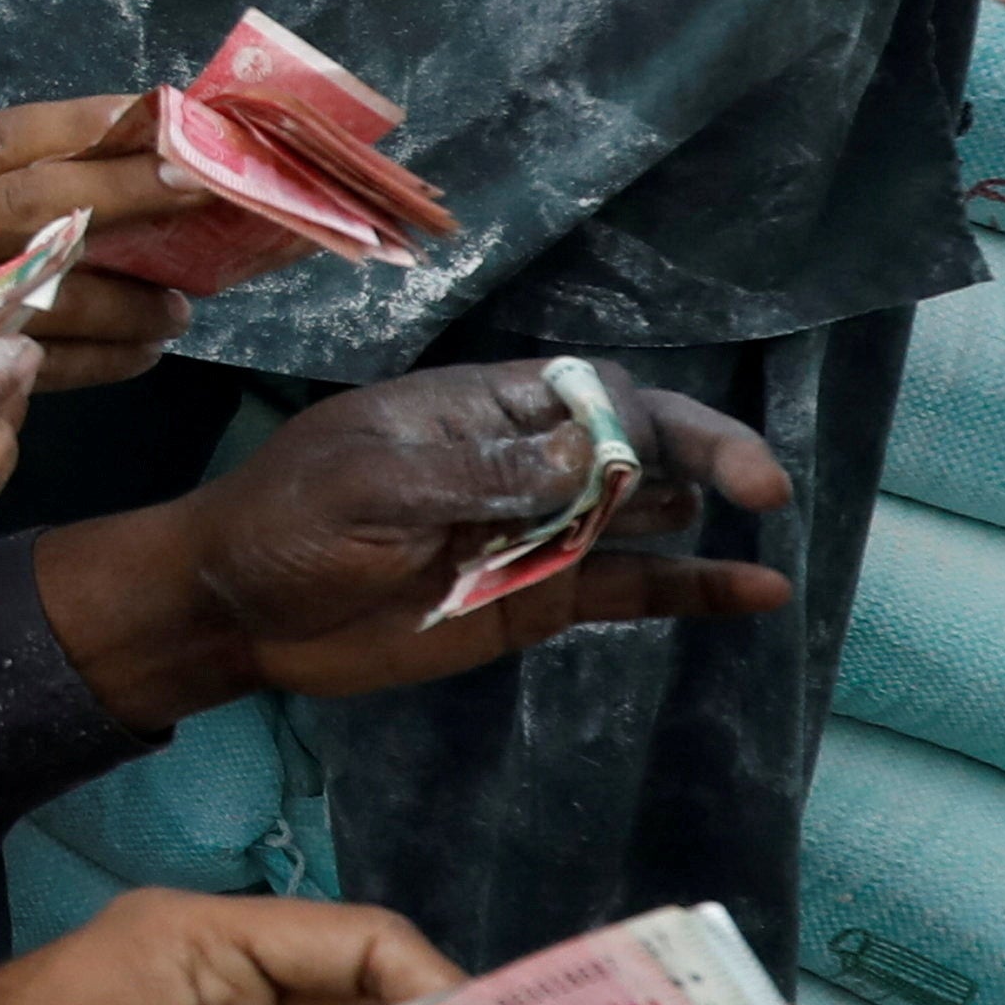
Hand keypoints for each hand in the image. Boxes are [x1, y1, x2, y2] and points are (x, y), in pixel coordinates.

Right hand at [0, 98, 196, 395]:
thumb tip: (109, 163)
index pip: (8, 137)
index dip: (94, 122)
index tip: (168, 112)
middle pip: (39, 202)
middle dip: (135, 191)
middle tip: (208, 188)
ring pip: (55, 295)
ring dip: (134, 300)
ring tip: (179, 304)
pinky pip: (41, 366)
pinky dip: (104, 359)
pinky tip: (140, 352)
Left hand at [46, 362, 792, 717]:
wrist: (237, 610)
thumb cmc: (286, 522)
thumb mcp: (370, 485)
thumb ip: (479, 473)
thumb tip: (594, 453)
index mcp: (481, 411)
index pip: (589, 395)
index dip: (641, 418)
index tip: (671, 457)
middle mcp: (525, 463)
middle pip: (637, 444)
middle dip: (703, 453)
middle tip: (764, 484)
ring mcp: (536, 533)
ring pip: (644, 513)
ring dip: (704, 511)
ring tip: (768, 523)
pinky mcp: (536, 599)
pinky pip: (628, 589)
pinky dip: (692, 590)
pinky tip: (758, 592)